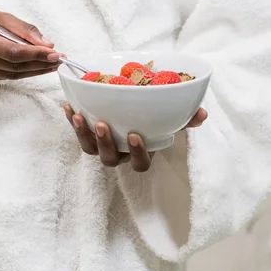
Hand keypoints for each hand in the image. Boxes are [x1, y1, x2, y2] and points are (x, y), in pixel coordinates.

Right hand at [0, 8, 61, 81]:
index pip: (11, 51)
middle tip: (59, 60)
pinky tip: (37, 67)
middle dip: (39, 63)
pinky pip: (6, 76)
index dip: (35, 54)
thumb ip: (24, 29)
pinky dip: (24, 72)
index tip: (55, 53)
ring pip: (12, 74)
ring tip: (52, 64)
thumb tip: (47, 44)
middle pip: (13, 65)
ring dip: (35, 70)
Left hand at [64, 105, 207, 171]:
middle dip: (105, 143)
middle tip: (102, 124)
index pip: (140, 164)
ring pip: (89, 148)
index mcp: (140, 153)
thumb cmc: (154, 121)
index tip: (135, 135)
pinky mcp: (87, 134)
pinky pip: (77, 131)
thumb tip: (201, 113)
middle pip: (109, 158)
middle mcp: (119, 154)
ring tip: (78, 115)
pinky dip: (72, 119)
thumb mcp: (170, 121)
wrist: (133, 114)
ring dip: (82, 133)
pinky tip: (69, 106)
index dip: (136, 153)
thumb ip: (185, 118)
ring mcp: (101, 146)